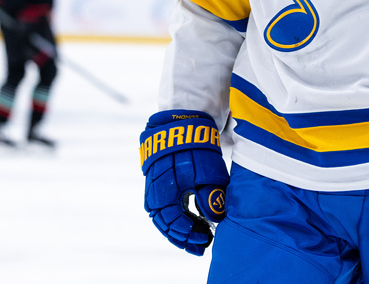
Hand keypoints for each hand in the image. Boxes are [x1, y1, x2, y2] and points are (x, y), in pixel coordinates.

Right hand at [139, 110, 228, 255]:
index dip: (191, 235)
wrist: (181, 122)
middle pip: (167, 225)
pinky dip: (176, 217)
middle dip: (184, 237)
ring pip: (163, 218)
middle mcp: (155, 194)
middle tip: (202, 245)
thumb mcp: (208, 173)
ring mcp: (154, 188)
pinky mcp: (157, 183)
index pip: (175, 224)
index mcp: (165, 193)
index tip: (207, 239)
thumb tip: (215, 220)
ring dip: (179, 229)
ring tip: (198, 236)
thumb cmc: (196, 147)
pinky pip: (163, 208)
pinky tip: (191, 221)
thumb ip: (211, 198)